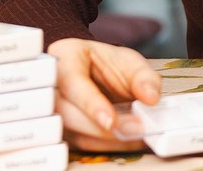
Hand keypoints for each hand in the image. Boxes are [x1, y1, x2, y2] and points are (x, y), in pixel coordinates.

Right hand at [47, 37, 161, 151]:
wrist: (96, 72)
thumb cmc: (107, 63)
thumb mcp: (128, 60)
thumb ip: (142, 76)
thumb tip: (151, 98)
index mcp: (63, 58)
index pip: (71, 82)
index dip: (90, 103)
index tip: (111, 120)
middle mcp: (50, 87)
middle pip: (68, 114)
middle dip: (102, 128)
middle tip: (135, 129)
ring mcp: (53, 112)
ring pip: (74, 133)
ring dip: (107, 140)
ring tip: (136, 135)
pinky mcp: (63, 131)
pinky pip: (82, 144)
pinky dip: (107, 145)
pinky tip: (128, 141)